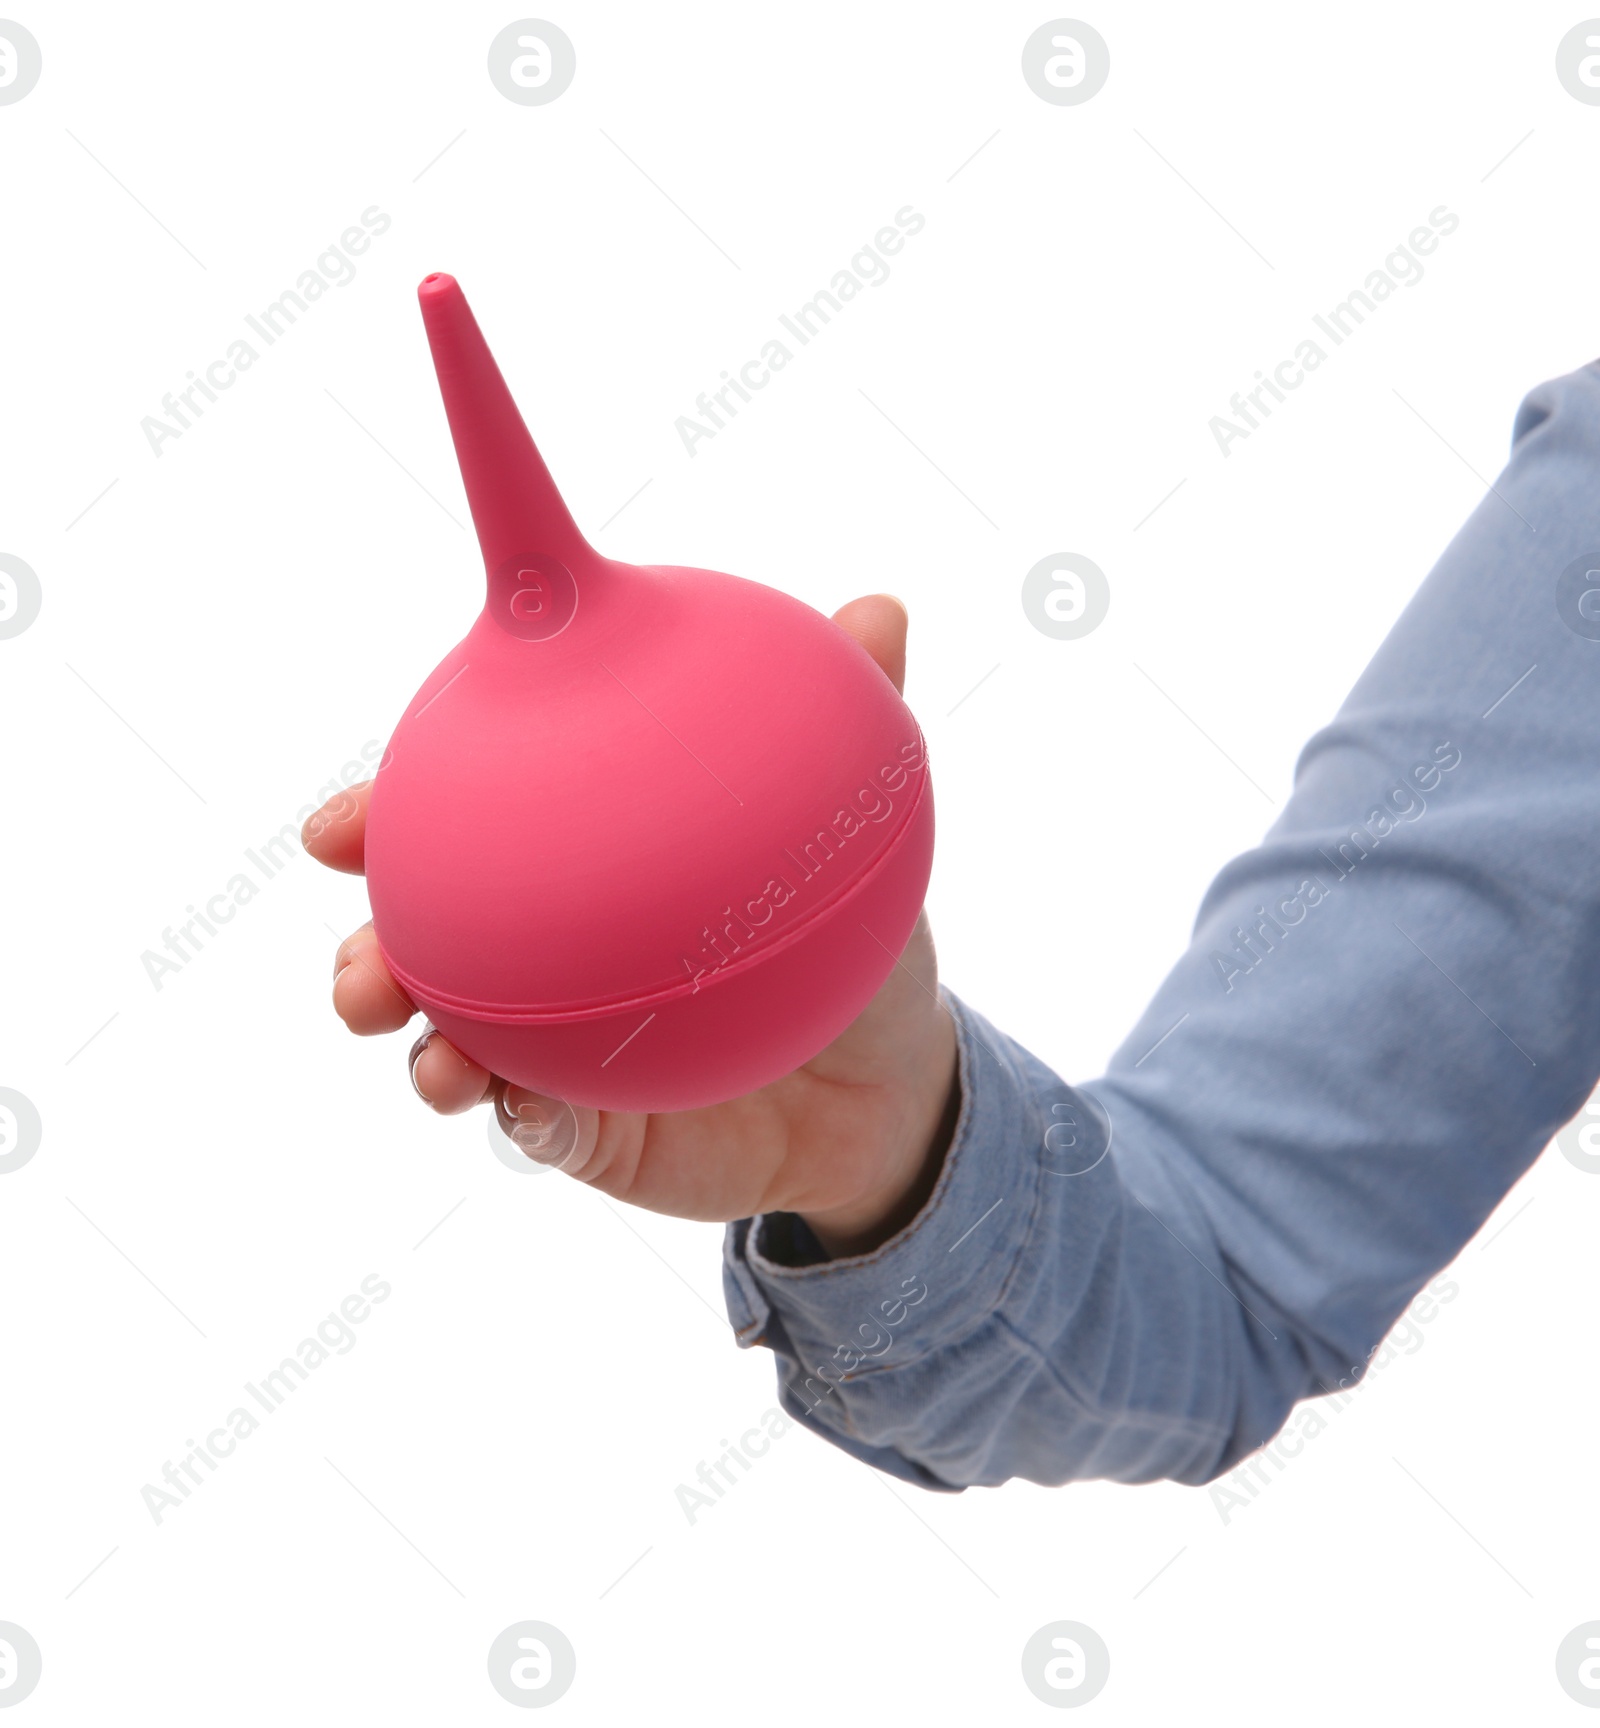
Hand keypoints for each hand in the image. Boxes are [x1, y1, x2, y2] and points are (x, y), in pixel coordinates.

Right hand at [306, 594, 958, 1257]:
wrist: (886, 1083)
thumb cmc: (847, 937)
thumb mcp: (854, 830)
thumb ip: (848, 719)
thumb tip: (881, 607)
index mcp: (572, 869)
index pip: (455, 831)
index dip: (377, 824)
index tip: (331, 831)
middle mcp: (543, 956)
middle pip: (422, 949)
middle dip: (369, 956)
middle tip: (366, 970)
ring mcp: (554, 1051)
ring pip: (452, 1049)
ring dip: (425, 1056)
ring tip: (437, 1065)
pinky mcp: (590, 1133)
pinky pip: (541, 1130)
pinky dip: (523, 1120)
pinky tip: (527, 1110)